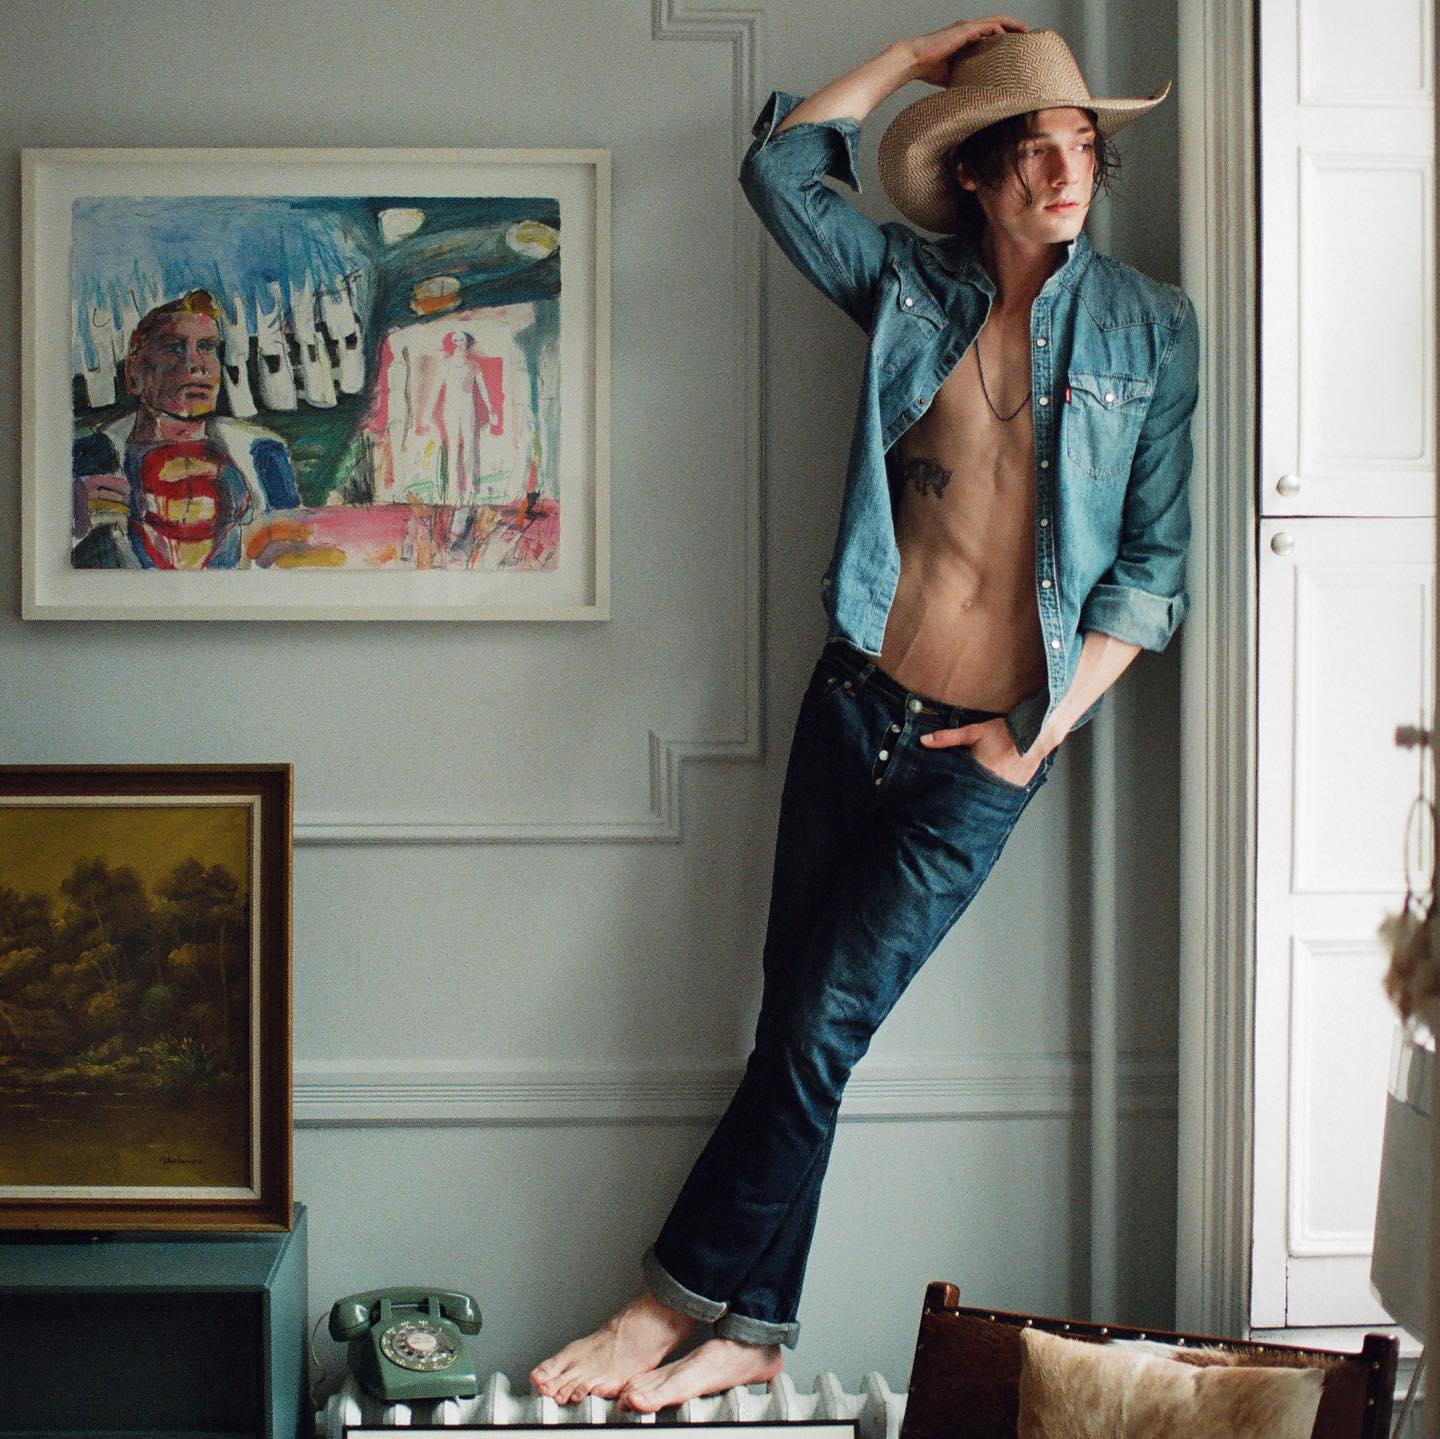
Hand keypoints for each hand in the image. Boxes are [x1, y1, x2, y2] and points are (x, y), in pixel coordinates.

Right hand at [906, 15, 1028, 86]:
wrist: (915, 60)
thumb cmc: (929, 68)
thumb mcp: (953, 74)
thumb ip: (964, 76)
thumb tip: (974, 94)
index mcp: (966, 37)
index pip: (990, 31)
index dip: (1005, 34)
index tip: (1016, 42)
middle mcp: (968, 29)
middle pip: (997, 23)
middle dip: (1013, 27)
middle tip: (1028, 34)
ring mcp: (967, 28)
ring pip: (996, 21)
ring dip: (1012, 25)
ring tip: (1025, 31)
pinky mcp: (964, 30)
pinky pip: (987, 26)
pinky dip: (1000, 29)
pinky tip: (1008, 36)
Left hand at [920, 715, 1047, 786]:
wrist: (1036, 733)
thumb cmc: (1005, 732)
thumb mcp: (973, 732)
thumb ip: (948, 737)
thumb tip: (924, 741)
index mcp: (979, 773)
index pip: (959, 788)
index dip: (951, 791)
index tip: (942, 796)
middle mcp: (993, 784)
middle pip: (974, 795)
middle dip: (966, 794)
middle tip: (960, 794)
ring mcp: (1007, 788)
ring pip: (989, 796)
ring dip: (983, 793)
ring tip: (977, 791)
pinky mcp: (1018, 787)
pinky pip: (1004, 793)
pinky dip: (998, 790)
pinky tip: (994, 786)